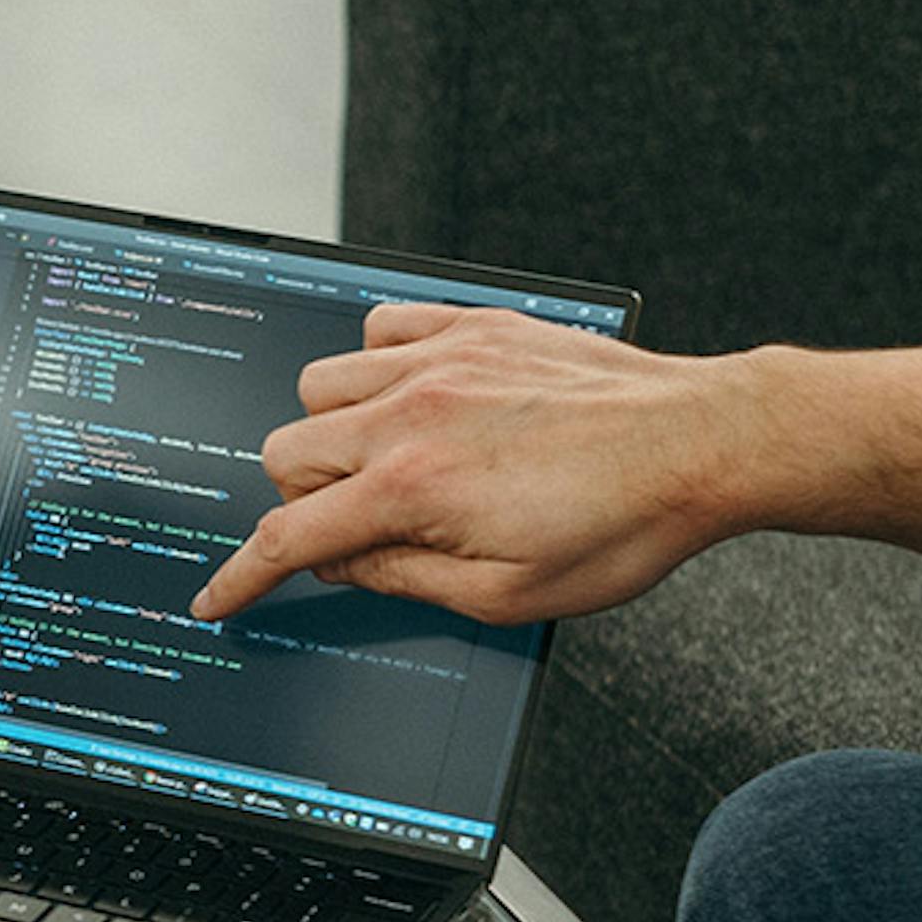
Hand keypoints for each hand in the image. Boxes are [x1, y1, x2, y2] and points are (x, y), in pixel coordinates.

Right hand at [189, 304, 770, 624]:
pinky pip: (378, 325)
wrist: (701, 444)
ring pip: (319, 387)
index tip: (220, 596)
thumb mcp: (510, 596)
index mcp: (415, 488)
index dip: (242, 575)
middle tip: (359, 526)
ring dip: (333, 432)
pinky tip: (415, 398)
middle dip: (304, 501)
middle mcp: (413, 413)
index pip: (290, 535)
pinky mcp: (474, 326)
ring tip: (388, 461)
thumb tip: (344, 565)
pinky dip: (376, 362)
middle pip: (286, 453)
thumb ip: (405, 579)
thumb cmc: (622, 524)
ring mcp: (440, 360)